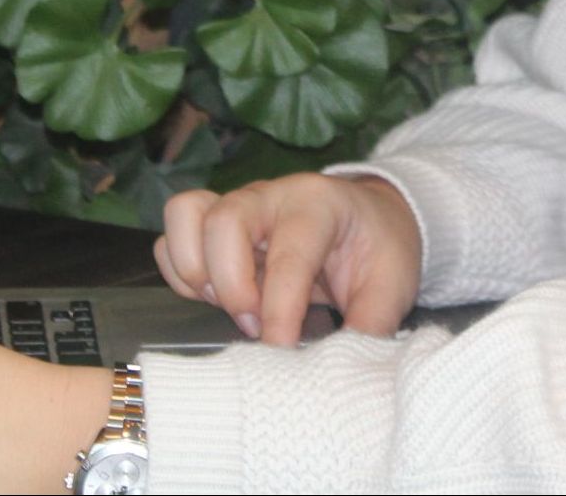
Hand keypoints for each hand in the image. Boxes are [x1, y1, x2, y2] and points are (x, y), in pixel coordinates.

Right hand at [155, 173, 420, 346]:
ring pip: (186, 216)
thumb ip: (369, 326)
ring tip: (228, 305)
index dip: (280, 311)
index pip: (289, 256)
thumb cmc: (379, 247)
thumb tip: (339, 371)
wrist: (371, 218)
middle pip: (223, 221)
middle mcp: (271, 195)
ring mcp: (238, 205)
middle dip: (231, 286)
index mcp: (319, 204)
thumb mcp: (393, 285)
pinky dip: (181, 274)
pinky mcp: (213, 224)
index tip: (282, 351)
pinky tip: (214, 298)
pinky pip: (172, 239)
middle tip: (254, 324)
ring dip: (196, 272)